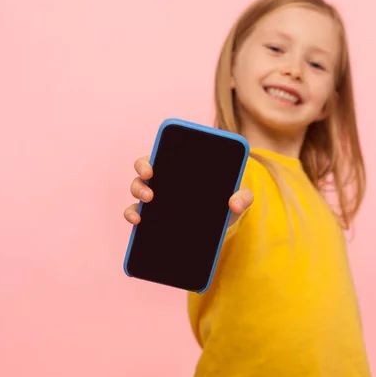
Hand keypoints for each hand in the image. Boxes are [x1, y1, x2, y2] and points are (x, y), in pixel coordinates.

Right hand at [123, 155, 253, 226]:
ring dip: (137, 194)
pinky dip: (132, 215)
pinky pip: (136, 213)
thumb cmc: (227, 200)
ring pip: (137, 189)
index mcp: (182, 167)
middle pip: (143, 171)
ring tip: (145, 205)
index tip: (151, 169)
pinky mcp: (154, 216)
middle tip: (150, 188)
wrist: (223, 222)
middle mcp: (165, 179)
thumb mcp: (238, 197)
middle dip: (141, 176)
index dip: (150, 160)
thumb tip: (234, 204)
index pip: (160, 155)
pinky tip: (138, 222)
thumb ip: (243, 197)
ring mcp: (158, 197)